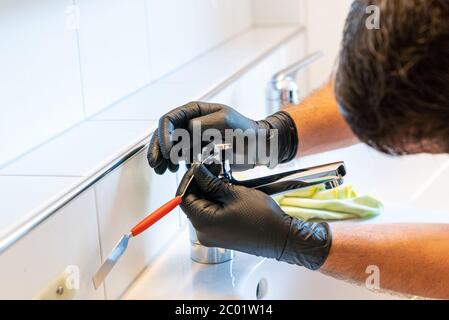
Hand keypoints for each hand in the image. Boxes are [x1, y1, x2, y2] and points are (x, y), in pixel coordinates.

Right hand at [147, 101, 297, 173]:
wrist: (258, 145)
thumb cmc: (245, 130)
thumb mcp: (226, 121)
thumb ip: (204, 123)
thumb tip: (186, 130)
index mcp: (194, 111)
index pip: (169, 120)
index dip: (163, 135)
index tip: (166, 151)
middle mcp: (190, 123)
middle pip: (165, 135)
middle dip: (158, 150)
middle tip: (156, 165)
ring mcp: (192, 138)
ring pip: (170, 148)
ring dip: (164, 159)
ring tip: (164, 170)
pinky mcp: (197, 152)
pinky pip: (180, 157)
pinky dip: (175, 164)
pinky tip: (175, 170)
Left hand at [177, 164, 331, 269]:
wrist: (281, 237)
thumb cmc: (262, 218)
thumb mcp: (234, 193)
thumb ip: (211, 182)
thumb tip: (198, 171)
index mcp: (203, 223)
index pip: (183, 197)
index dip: (189, 179)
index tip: (198, 166)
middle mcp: (204, 232)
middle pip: (193, 202)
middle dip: (201, 183)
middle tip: (213, 167)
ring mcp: (212, 235)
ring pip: (203, 207)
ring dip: (210, 190)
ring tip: (223, 175)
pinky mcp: (221, 234)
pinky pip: (212, 214)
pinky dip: (216, 200)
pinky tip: (227, 188)